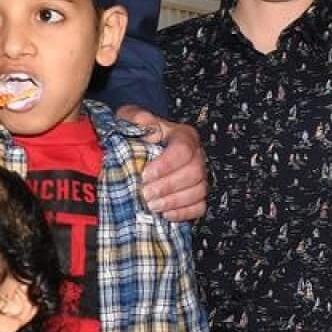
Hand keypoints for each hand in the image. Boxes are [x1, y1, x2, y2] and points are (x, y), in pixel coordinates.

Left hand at [117, 106, 207, 220]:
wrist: (141, 142)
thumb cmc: (137, 131)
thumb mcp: (131, 118)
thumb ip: (137, 118)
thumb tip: (145, 122)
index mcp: (183, 135)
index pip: (183, 150)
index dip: (166, 165)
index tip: (145, 174)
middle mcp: (196, 155)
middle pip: (194, 173)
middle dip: (168, 186)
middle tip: (145, 193)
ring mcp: (199, 175)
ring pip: (198, 191)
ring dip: (173, 201)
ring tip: (151, 205)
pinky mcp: (197, 193)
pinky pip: (199, 207)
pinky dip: (183, 212)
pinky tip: (165, 213)